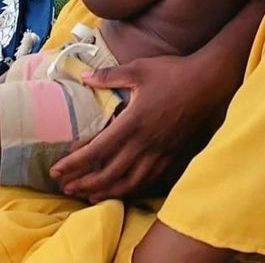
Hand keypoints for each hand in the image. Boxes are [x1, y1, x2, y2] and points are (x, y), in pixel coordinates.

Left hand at [50, 53, 214, 201]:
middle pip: (109, 173)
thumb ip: (109, 76)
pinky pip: (148, 179)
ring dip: (105, 191)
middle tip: (65, 189)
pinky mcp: (171, 153)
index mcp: (133, 122)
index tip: (57, 170)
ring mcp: (159, 151)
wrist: (208, 82)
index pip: (97, 150)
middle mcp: (144, 142)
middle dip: (84, 183)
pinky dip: (131, 188)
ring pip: (128, 181)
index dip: (75, 163)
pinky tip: (122, 189)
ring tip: (89, 196)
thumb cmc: (173, 72)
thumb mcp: (138, 69)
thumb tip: (83, 76)